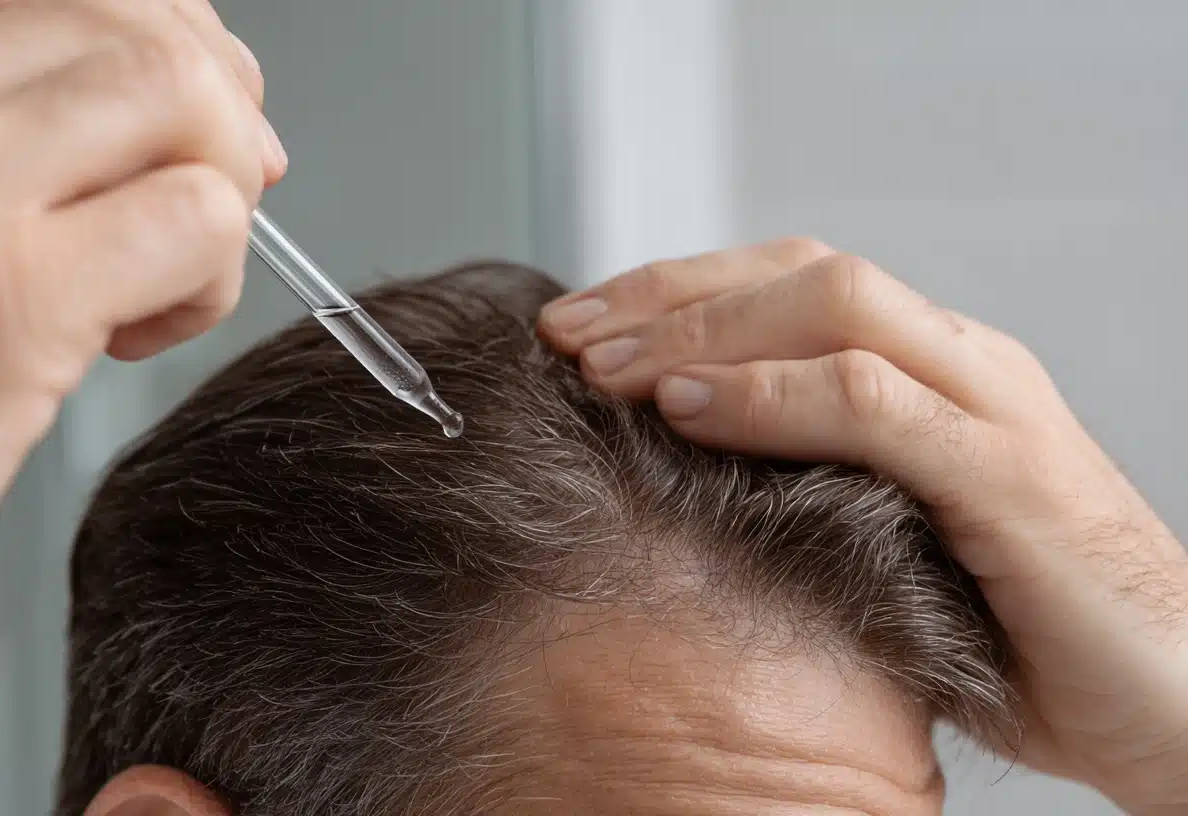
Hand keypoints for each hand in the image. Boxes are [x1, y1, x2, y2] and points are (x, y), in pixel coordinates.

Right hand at [0, 0, 284, 717]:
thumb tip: (143, 115)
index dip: (160, 46)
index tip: (192, 127)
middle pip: (132, 22)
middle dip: (216, 110)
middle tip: (214, 203)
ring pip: (178, 92)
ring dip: (218, 189)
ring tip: (160, 283)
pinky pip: (195, 218)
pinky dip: (208, 277)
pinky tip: (132, 340)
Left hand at [538, 239, 1187, 815]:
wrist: (1171, 697)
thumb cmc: (1014, 628)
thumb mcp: (885, 534)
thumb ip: (807, 483)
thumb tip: (666, 479)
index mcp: (930, 369)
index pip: (787, 283)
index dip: (675, 291)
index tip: (576, 329)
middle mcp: (963, 361)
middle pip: (796, 271)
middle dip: (666, 293)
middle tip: (563, 334)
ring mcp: (993, 405)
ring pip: (835, 306)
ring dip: (701, 330)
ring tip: (603, 369)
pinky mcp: (1012, 472)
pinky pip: (877, 402)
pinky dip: (772, 394)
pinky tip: (689, 407)